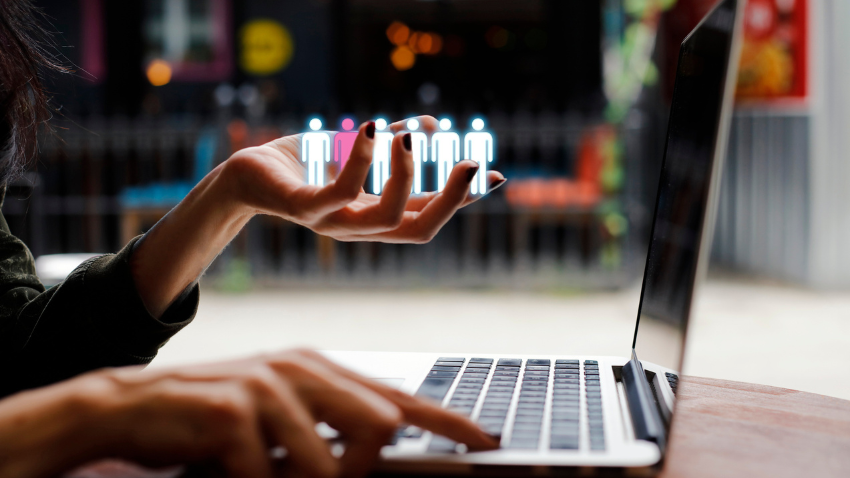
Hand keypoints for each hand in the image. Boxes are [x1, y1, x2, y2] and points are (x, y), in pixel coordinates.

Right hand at [64, 349, 495, 477]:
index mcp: (318, 369)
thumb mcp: (280, 416)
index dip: (445, 420)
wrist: (133, 406)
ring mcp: (268, 385)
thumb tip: (378, 445)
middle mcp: (301, 369)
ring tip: (256, 466)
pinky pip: (267, 476)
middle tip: (316, 471)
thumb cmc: (214, 418)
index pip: (397, 398)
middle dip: (355, 468)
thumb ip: (327, 426)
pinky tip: (227, 467)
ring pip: (325, 465)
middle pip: (378, 426)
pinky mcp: (233, 410)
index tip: (484, 438)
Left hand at [226, 116, 504, 242]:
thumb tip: (432, 126)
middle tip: (470, 162)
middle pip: (419, 229)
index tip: (495, 174)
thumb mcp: (358, 151)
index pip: (429, 215)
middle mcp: (359, 228)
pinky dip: (361, 160)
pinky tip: (369, 128)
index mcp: (375, 217)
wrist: (247, 174)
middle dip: (452, 199)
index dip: (464, 199)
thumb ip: (393, 144)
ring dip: (407, 175)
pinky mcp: (303, 208)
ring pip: (387, 218)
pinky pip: (340, 192)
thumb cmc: (305, 165)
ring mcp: (332, 223)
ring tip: (408, 136)